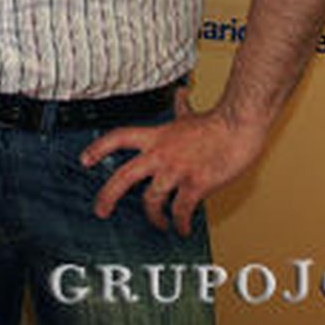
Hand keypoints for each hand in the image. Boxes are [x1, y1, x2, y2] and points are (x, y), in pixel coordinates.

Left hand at [79, 88, 267, 236]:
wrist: (239, 126)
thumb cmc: (218, 121)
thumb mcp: (190, 114)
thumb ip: (181, 108)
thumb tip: (180, 95)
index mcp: (156, 136)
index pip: (118, 138)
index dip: (99, 148)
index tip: (85, 159)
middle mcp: (160, 154)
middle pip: (124, 177)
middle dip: (108, 196)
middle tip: (100, 210)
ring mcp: (177, 170)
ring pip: (152, 200)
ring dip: (154, 217)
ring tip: (159, 225)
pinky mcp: (196, 184)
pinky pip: (181, 210)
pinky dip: (180, 223)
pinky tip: (182, 229)